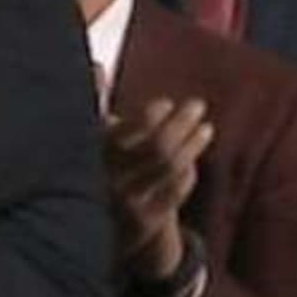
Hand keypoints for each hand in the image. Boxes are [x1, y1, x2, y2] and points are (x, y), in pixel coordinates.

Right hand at [106, 95, 208, 280]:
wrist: (101, 230)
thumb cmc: (102, 169)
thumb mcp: (93, 140)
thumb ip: (94, 104)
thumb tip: (95, 67)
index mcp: (92, 155)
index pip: (125, 133)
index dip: (150, 117)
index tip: (166, 104)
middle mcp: (109, 181)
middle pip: (157, 148)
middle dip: (181, 122)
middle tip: (197, 106)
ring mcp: (129, 203)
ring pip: (171, 167)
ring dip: (192, 144)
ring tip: (204, 127)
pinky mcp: (148, 220)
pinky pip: (177, 188)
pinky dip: (188, 169)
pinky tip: (192, 155)